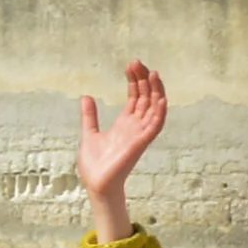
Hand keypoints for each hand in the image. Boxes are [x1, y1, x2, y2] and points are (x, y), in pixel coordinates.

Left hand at [70, 61, 165, 239]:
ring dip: (155, 91)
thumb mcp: (90, 133)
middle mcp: (136, 127)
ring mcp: (140, 134)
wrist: (96, 184)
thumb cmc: (96, 164)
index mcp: (125, 124)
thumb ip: (90, 116)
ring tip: (152, 73)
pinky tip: (160, 97)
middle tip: (137, 62)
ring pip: (154, 108)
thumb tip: (87, 96)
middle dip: (144, 80)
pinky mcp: (141, 143)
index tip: (131, 65)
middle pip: (146, 98)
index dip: (135, 81)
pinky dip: (160, 111)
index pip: (136, 97)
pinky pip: (155, 126)